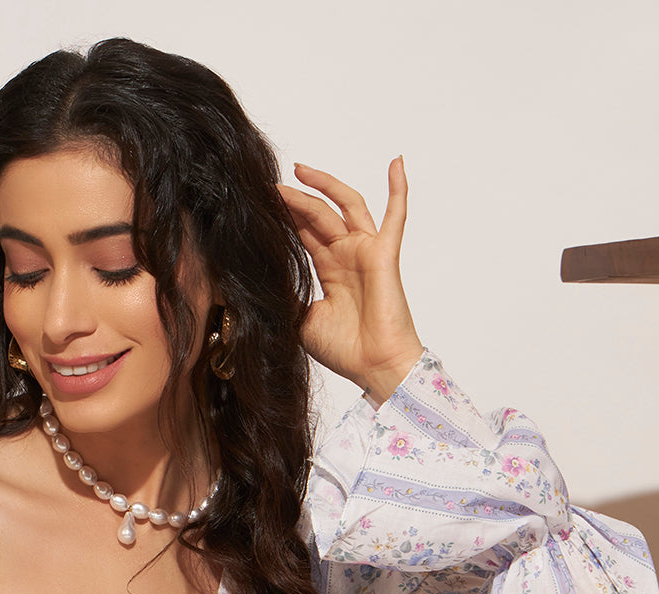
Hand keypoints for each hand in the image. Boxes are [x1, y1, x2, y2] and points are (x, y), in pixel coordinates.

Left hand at [279, 158, 422, 405]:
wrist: (373, 367)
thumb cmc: (344, 350)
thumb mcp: (301, 321)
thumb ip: (287, 296)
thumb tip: (260, 281)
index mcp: (329, 270)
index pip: (303, 234)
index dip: (285, 217)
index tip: (261, 203)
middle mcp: (347, 256)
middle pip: (318, 216)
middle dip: (294, 200)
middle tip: (269, 185)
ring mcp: (366, 253)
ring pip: (344, 207)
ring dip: (325, 186)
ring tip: (300, 170)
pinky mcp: (384, 255)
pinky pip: (395, 217)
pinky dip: (398, 189)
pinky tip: (396, 162)